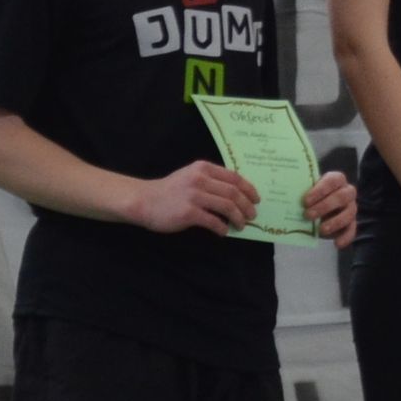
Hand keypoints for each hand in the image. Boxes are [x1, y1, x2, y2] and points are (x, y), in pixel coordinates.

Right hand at [135, 160, 259, 235]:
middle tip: (252, 215)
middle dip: (246, 206)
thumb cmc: (170, 190)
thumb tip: (236, 194)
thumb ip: (211, 180)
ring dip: (238, 217)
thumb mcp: (190, 176)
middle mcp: (200, 179)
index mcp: (203, 168)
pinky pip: (213, 221)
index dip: (248, 189)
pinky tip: (223, 232)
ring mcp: (194, 196)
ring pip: (227, 206)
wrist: (144, 200)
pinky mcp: (188, 213)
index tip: (256, 199)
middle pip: (233, 193)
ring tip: (241, 225)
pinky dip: (222, 228)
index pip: (234, 177)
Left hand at [301, 170, 357, 249]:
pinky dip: (345, 237)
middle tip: (308, 215)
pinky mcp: (351, 222)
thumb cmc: (310, 196)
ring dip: (334, 222)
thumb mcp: (303, 190)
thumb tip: (275, 194)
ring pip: (349, 214)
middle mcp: (347, 192)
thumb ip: (296, 191)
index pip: (333, 181)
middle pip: (342, 197)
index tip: (305, 201)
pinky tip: (336, 244)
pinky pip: (352, 229)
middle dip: (325, 206)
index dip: (320, 190)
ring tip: (320, 230)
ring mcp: (351, 207)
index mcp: (336, 179)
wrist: (316, 207)